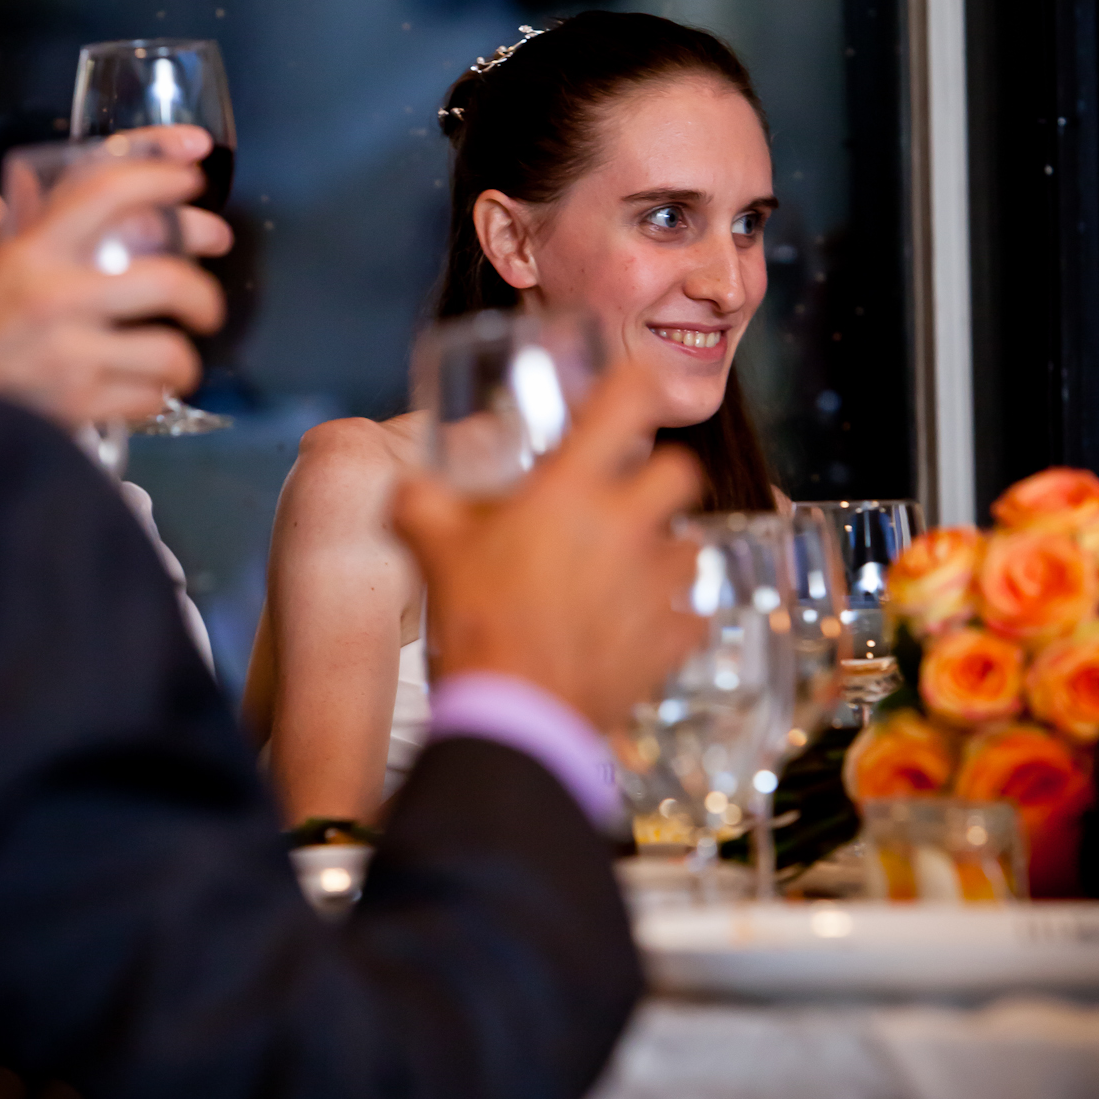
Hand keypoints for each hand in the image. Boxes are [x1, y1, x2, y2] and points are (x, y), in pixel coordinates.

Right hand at [0, 130, 227, 425]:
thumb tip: (20, 199)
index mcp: (27, 255)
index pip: (107, 191)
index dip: (161, 174)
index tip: (191, 173)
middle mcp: (56, 299)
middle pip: (168, 280)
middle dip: (204, 292)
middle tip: (206, 302)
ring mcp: (71, 357)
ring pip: (169, 350)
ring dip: (184, 358)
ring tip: (178, 361)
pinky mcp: (79, 407)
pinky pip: (148, 397)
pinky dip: (154, 394)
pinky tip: (142, 390)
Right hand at [392, 361, 704, 733]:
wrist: (512, 716)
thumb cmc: (474, 623)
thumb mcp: (431, 550)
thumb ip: (419, 504)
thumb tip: (405, 488)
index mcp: (571, 490)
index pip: (627, 405)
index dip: (639, 382)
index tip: (640, 382)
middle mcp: (625, 526)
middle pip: (682, 473)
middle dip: (663, 478)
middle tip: (632, 495)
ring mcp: (655, 584)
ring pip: (693, 547)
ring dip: (669, 549)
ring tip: (635, 566)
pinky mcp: (670, 638)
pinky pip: (693, 616)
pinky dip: (675, 619)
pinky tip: (644, 627)